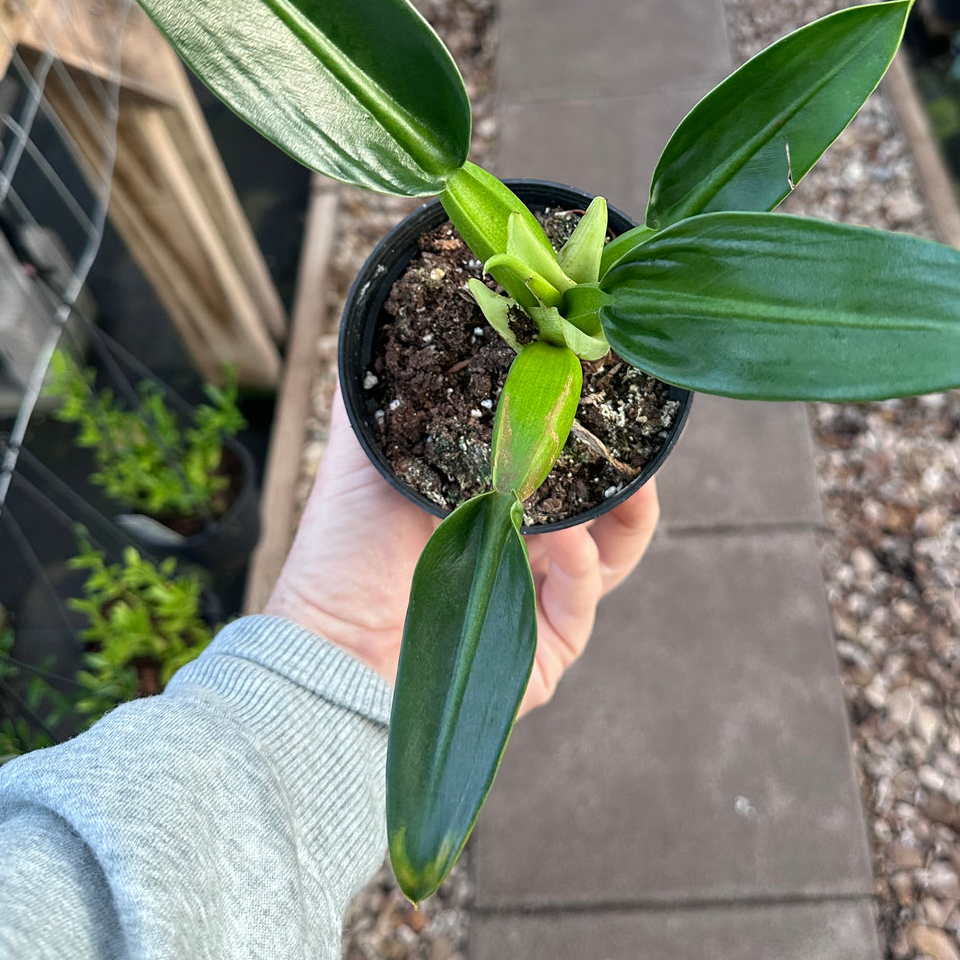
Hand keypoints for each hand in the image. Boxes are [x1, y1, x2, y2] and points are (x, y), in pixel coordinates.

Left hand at [266, 391, 658, 711]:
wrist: (327, 654)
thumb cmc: (341, 555)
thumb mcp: (366, 453)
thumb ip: (381, 388)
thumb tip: (386, 305)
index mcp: (485, 498)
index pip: (552, 452)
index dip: (578, 419)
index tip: (596, 377)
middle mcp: (519, 546)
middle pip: (598, 497)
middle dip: (620, 462)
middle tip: (633, 422)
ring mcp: (537, 600)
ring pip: (611, 548)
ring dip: (624, 511)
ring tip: (629, 479)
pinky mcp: (547, 650)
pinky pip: (584, 600)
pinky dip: (583, 566)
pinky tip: (567, 540)